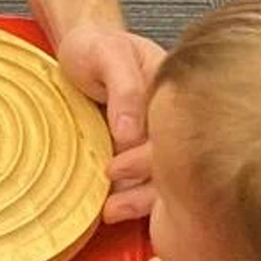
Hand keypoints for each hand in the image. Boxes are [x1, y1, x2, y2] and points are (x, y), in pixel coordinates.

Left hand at [53, 19, 165, 222]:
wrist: (82, 48)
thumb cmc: (96, 47)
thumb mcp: (107, 54)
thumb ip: (123, 89)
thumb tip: (130, 133)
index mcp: (176, 92)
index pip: (177, 133)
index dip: (150, 157)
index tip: (116, 167)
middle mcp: (174, 119)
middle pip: (175, 164)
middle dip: (146, 191)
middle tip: (113, 204)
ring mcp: (159, 136)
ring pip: (164, 178)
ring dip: (141, 201)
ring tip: (111, 213)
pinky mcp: (142, 150)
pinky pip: (147, 179)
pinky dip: (134, 198)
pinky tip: (115, 210)